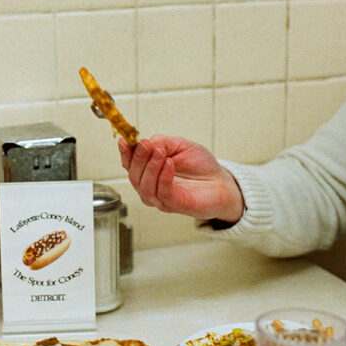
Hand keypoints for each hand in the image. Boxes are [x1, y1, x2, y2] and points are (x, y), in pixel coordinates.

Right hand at [118, 135, 243, 224]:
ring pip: (145, 187)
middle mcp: (151, 186)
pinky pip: (163, 193)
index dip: (125, 153)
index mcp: (149, 171)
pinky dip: (163, 177)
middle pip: (134, 176)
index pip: (130, 164)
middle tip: (146, 145)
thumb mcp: (181, 146)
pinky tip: (169, 164)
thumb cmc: (200, 166)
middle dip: (138, 158)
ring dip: (150, 167)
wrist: (221, 182)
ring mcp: (161, 198)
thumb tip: (146, 142)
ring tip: (160, 153)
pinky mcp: (175, 205)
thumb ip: (163, 142)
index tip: (124, 140)